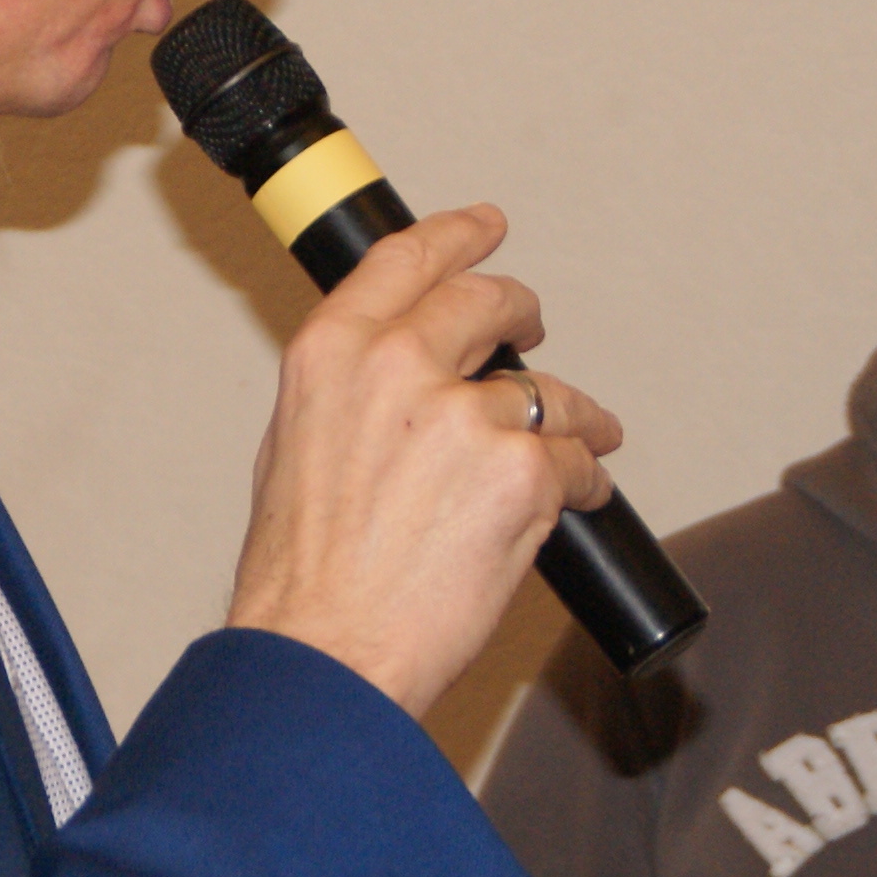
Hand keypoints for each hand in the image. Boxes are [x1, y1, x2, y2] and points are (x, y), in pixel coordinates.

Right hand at [223, 204, 622, 713]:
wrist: (326, 650)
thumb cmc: (302, 575)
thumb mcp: (293, 448)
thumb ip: (350, 394)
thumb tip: (397, 382)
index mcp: (331, 353)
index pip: (406, 259)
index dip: (457, 235)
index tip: (486, 225)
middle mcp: (396, 366)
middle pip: (487, 302)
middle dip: (522, 314)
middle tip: (533, 330)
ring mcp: (464, 416)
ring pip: (545, 394)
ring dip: (568, 418)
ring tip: (574, 446)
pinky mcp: (521, 471)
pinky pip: (577, 458)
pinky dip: (583, 478)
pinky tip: (573, 498)